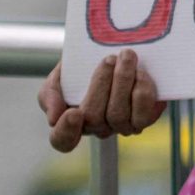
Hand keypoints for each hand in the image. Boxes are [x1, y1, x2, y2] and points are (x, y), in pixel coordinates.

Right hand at [37, 52, 163, 153]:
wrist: (118, 54)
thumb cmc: (82, 69)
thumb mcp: (58, 77)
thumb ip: (50, 94)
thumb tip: (55, 118)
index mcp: (71, 123)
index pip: (63, 140)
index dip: (66, 131)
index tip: (73, 112)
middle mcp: (96, 128)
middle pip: (93, 117)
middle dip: (101, 84)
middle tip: (109, 58)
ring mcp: (120, 126)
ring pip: (118, 114)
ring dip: (123, 81)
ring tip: (126, 56)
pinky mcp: (144, 119)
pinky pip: (143, 114)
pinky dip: (143, 91)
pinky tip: (140, 72)